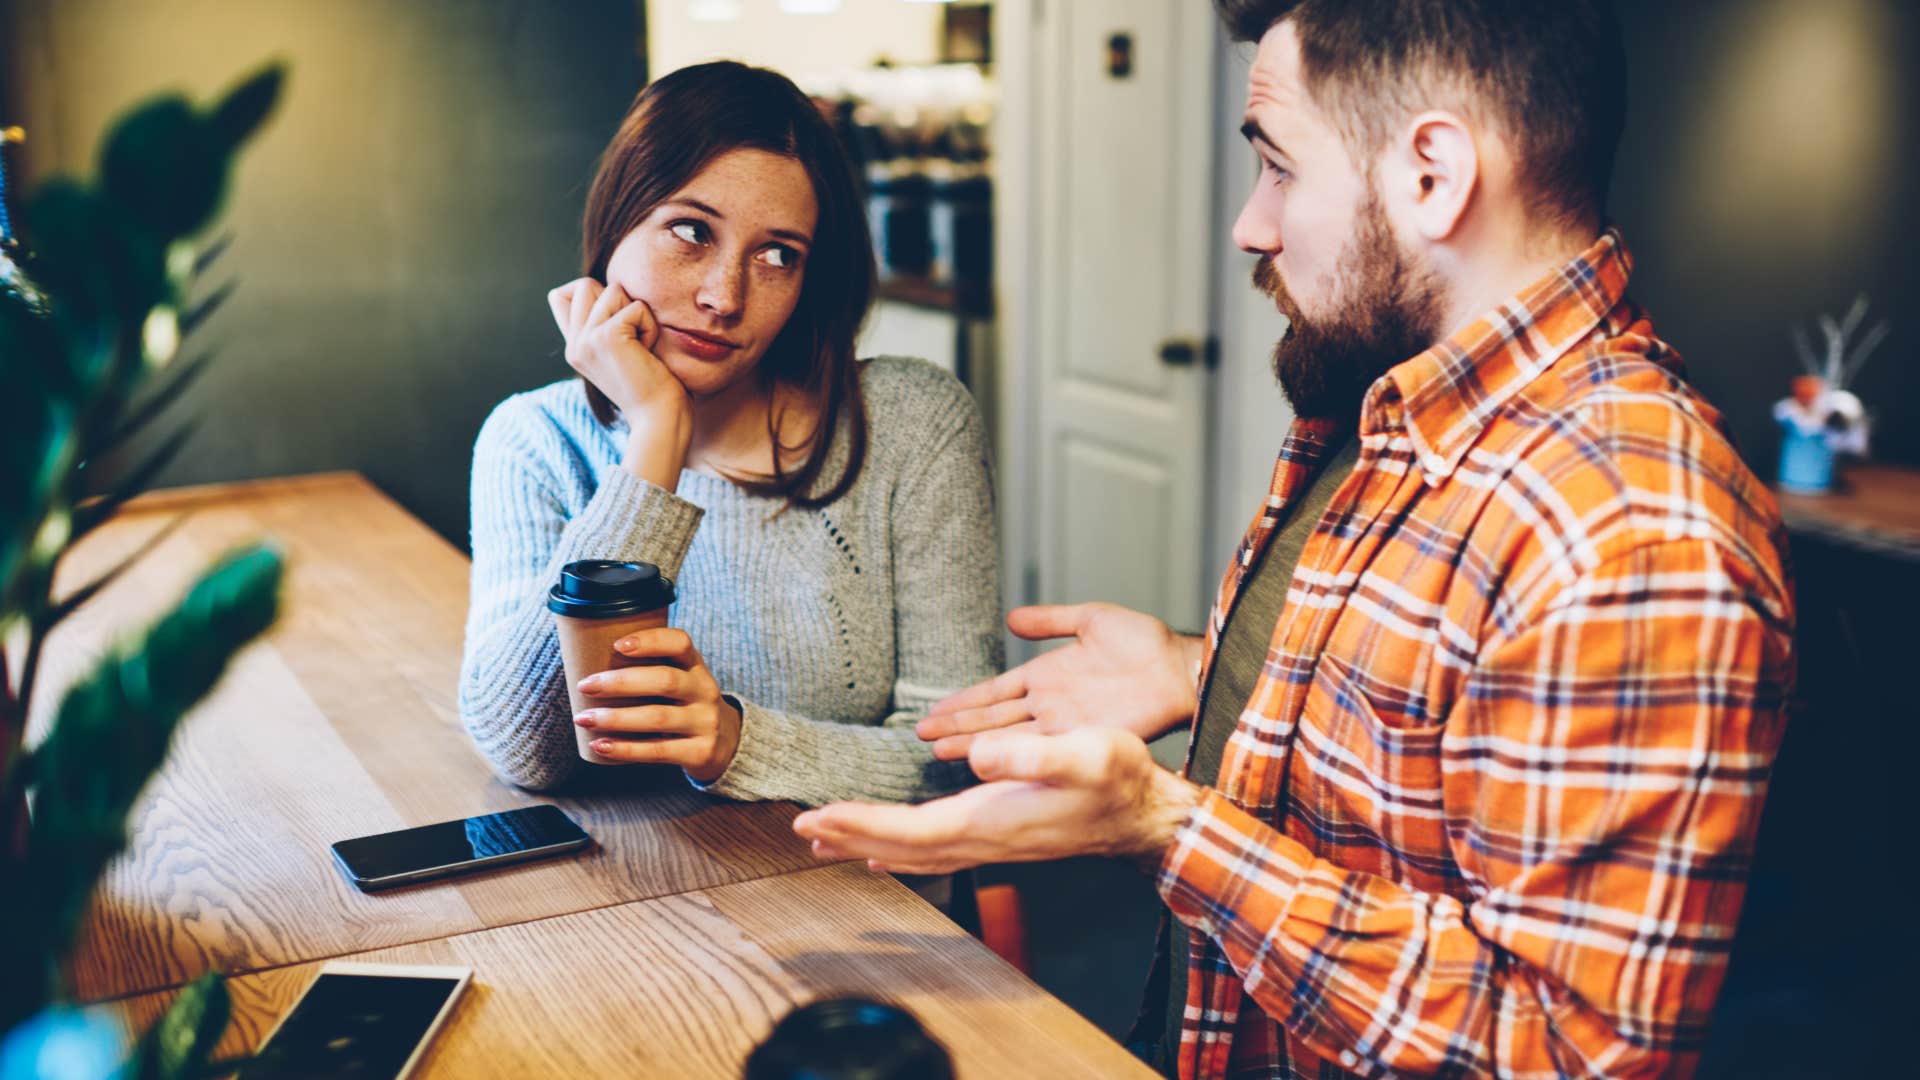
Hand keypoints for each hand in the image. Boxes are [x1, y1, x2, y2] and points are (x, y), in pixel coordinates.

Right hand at [547, 278, 690, 486]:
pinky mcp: (605, 337)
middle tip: (634, 337)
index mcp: (575, 348)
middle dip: (619, 301)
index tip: (618, 322)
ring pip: (612, 289)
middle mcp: (574, 344)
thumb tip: (612, 290)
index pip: (560, 296)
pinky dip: (650, 326)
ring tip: (642, 346)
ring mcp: (586, 340)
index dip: (591, 294)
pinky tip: (648, 352)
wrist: (659, 419)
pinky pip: (636, 307)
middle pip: (584, 285)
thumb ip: (607, 325)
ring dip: (638, 313)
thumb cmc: (654, 387)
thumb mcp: (622, 353)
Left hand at [573, 627, 740, 782]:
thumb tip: (583, 662)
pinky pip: (658, 750)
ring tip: (584, 719)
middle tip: (585, 685)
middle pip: (665, 681)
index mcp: (695, 666)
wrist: (725, 744)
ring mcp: (705, 722)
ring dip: (616, 718)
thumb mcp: (679, 681)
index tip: (617, 645)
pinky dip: (626, 749)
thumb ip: (647, 670)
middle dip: (620, 682)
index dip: (650, 641)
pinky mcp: (700, 751)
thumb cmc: (683, 705)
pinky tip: (601, 745)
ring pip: (658, 717)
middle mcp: (704, 690)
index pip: (680, 642)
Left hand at [792, 727, 1202, 874]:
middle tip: (801, 828)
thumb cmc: (1120, 779)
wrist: (1148, 815)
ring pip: (917, 854)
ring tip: (828, 840)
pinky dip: (903, 850)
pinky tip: (889, 849)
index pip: (910, 830)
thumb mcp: (1083, 753)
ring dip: (869, 845)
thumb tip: (978, 756)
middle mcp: (985, 840)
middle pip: (902, 848)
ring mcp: (993, 845)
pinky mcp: (1002, 839)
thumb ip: (1030, 754)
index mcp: (991, 820)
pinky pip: (937, 852)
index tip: (817, 817)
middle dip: (850, 836)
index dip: (860, 824)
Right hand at [915, 603, 1200, 759]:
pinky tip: (984, 760)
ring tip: (938, 749)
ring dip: (973, 742)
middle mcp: (1048, 704)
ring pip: (1007, 736)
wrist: (1178, 669)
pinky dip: (1009, 754)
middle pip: (992, 718)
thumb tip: (1012, 618)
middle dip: (956, 726)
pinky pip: (1037, 747)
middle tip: (921, 735)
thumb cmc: (1143, 643)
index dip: (964, 701)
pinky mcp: (1080, 737)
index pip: (995, 692)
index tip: (934, 710)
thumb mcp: (1090, 620)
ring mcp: (1062, 724)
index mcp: (1046, 676)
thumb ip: (1051, 620)